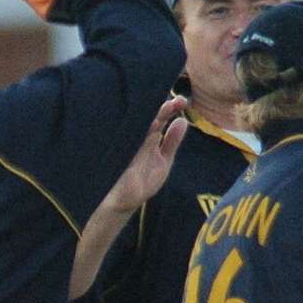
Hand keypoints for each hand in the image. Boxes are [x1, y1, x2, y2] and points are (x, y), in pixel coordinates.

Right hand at [98, 95, 188, 215]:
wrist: (123, 201)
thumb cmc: (143, 180)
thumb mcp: (163, 161)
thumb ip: (172, 142)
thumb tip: (183, 121)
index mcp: (149, 139)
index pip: (160, 119)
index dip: (170, 109)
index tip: (182, 101)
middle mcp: (137, 141)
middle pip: (150, 120)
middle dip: (164, 110)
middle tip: (177, 101)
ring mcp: (127, 150)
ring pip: (139, 131)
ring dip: (153, 121)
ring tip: (168, 110)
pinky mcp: (120, 163)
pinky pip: (130, 149)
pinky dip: (141, 142)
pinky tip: (154, 133)